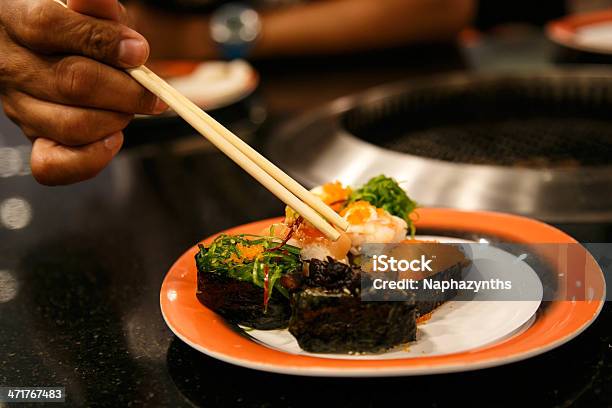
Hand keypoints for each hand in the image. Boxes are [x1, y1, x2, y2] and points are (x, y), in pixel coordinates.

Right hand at [0, 0, 166, 184]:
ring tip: (130, 109)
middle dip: (127, 91)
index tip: (140, 52)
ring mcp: (19, 106)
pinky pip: (52, 166)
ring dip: (116, 120)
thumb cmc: (69, 29)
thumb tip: (120, 26)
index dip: (102, 41)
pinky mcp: (32, 137)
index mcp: (16, 20)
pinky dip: (91, 159)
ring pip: (72, 125)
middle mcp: (11, 66)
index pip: (50, 26)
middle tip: (153, 93)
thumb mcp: (79, 8)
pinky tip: (113, 139)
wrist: (41, 52)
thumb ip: (97, 10)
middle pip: (73, 82)